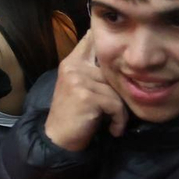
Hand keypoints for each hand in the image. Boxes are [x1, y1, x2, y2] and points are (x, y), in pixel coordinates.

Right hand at [43, 31, 128, 151]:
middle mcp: (73, 67)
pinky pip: (116, 104)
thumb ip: (92, 70)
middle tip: (117, 109)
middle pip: (112, 70)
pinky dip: (119, 120)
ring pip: (116, 89)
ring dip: (120, 110)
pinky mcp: (86, 96)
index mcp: (71, 62)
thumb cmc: (73, 114)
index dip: (106, 43)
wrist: (58, 139)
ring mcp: (78, 80)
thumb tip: (117, 54)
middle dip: (119, 91)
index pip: (91, 39)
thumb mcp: (79, 86)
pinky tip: (113, 128)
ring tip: (113, 121)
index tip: (117, 53)